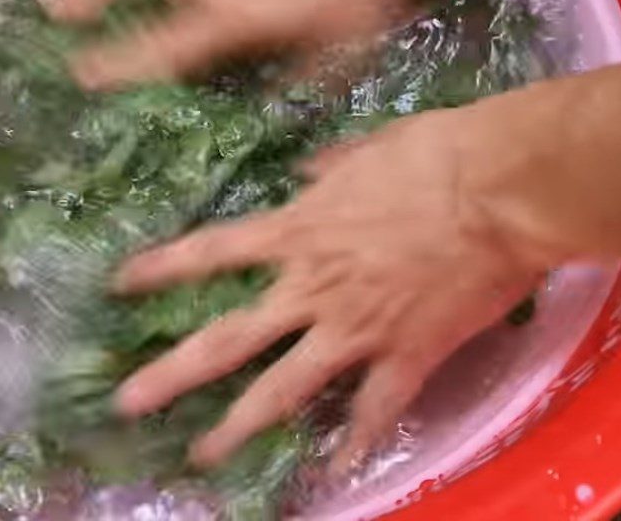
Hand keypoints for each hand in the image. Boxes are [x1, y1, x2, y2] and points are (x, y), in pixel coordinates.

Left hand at [111, 100, 559, 470]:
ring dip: (238, 425)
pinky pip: (375, 411)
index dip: (163, 268)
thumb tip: (307, 174)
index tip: (122, 284)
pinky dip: (354, 443)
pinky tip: (333, 472)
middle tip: (129, 402)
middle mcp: (315, 286)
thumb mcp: (371, 148)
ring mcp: (356, 327)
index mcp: (302, 230)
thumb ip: (330, 166)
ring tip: (201, 454)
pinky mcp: (407, 354)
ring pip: (283, 388)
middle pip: (229, 337)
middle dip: (173, 372)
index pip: (214, 251)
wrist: (498, 190)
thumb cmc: (435, 155)